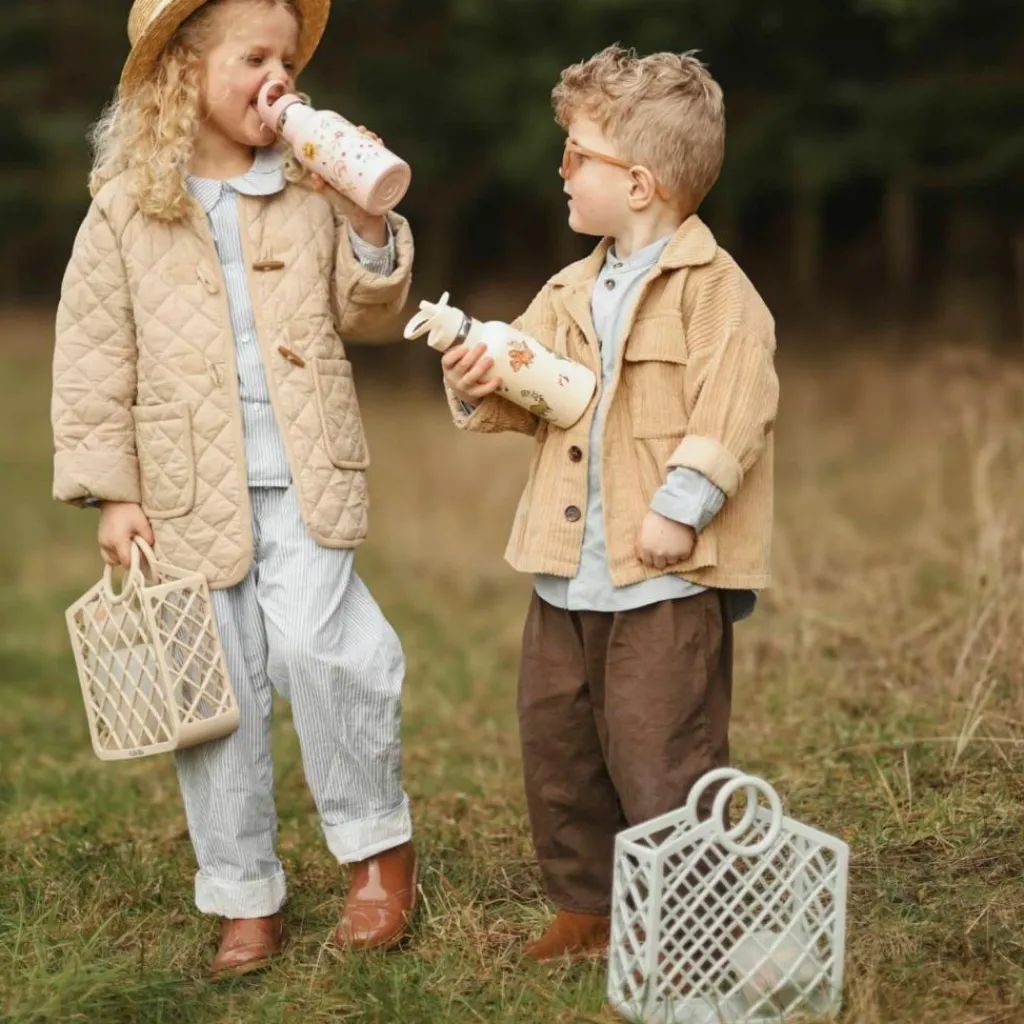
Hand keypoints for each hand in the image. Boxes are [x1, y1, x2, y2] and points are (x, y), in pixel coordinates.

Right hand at [98, 501, 153, 568]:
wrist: (114, 500)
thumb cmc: (129, 510)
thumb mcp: (143, 523)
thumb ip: (147, 539)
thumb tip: (148, 551)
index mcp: (117, 541)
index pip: (126, 562)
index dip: (136, 562)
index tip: (143, 556)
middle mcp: (106, 544)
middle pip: (119, 562)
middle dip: (129, 558)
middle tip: (137, 547)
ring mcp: (101, 542)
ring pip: (112, 560)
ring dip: (121, 556)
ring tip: (129, 545)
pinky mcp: (99, 540)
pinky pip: (107, 554)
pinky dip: (115, 553)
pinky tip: (123, 545)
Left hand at [311, 126, 388, 244]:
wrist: (365, 223)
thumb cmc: (350, 208)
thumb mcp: (336, 197)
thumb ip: (325, 188)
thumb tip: (313, 176)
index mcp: (354, 169)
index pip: (357, 147)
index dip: (357, 136)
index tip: (355, 129)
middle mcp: (366, 170)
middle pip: (369, 148)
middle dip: (368, 137)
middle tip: (365, 132)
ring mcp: (376, 176)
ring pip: (379, 156)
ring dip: (378, 145)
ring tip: (375, 140)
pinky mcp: (383, 184)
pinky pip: (387, 170)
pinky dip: (388, 161)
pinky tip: (387, 153)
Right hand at [441, 343, 501, 403]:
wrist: (461, 391)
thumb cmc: (461, 369)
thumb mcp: (456, 360)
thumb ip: (464, 348)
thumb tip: (482, 329)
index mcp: (448, 366)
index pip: (447, 360)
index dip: (455, 354)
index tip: (466, 347)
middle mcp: (453, 377)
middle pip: (461, 367)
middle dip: (472, 356)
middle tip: (483, 345)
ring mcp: (463, 387)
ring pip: (470, 378)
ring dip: (480, 368)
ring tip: (490, 359)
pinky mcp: (473, 395)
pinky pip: (481, 391)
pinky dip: (490, 385)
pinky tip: (498, 378)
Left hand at [636, 509, 695, 569]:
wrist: (676, 508)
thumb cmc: (657, 516)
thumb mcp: (642, 530)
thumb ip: (640, 544)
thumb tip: (639, 556)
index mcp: (646, 548)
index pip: (647, 562)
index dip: (651, 556)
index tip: (655, 550)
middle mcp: (658, 553)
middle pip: (659, 565)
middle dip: (661, 558)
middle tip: (665, 547)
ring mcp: (672, 554)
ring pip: (672, 561)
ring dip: (672, 555)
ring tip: (674, 542)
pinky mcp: (684, 552)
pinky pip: (683, 556)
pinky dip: (683, 551)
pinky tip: (681, 541)